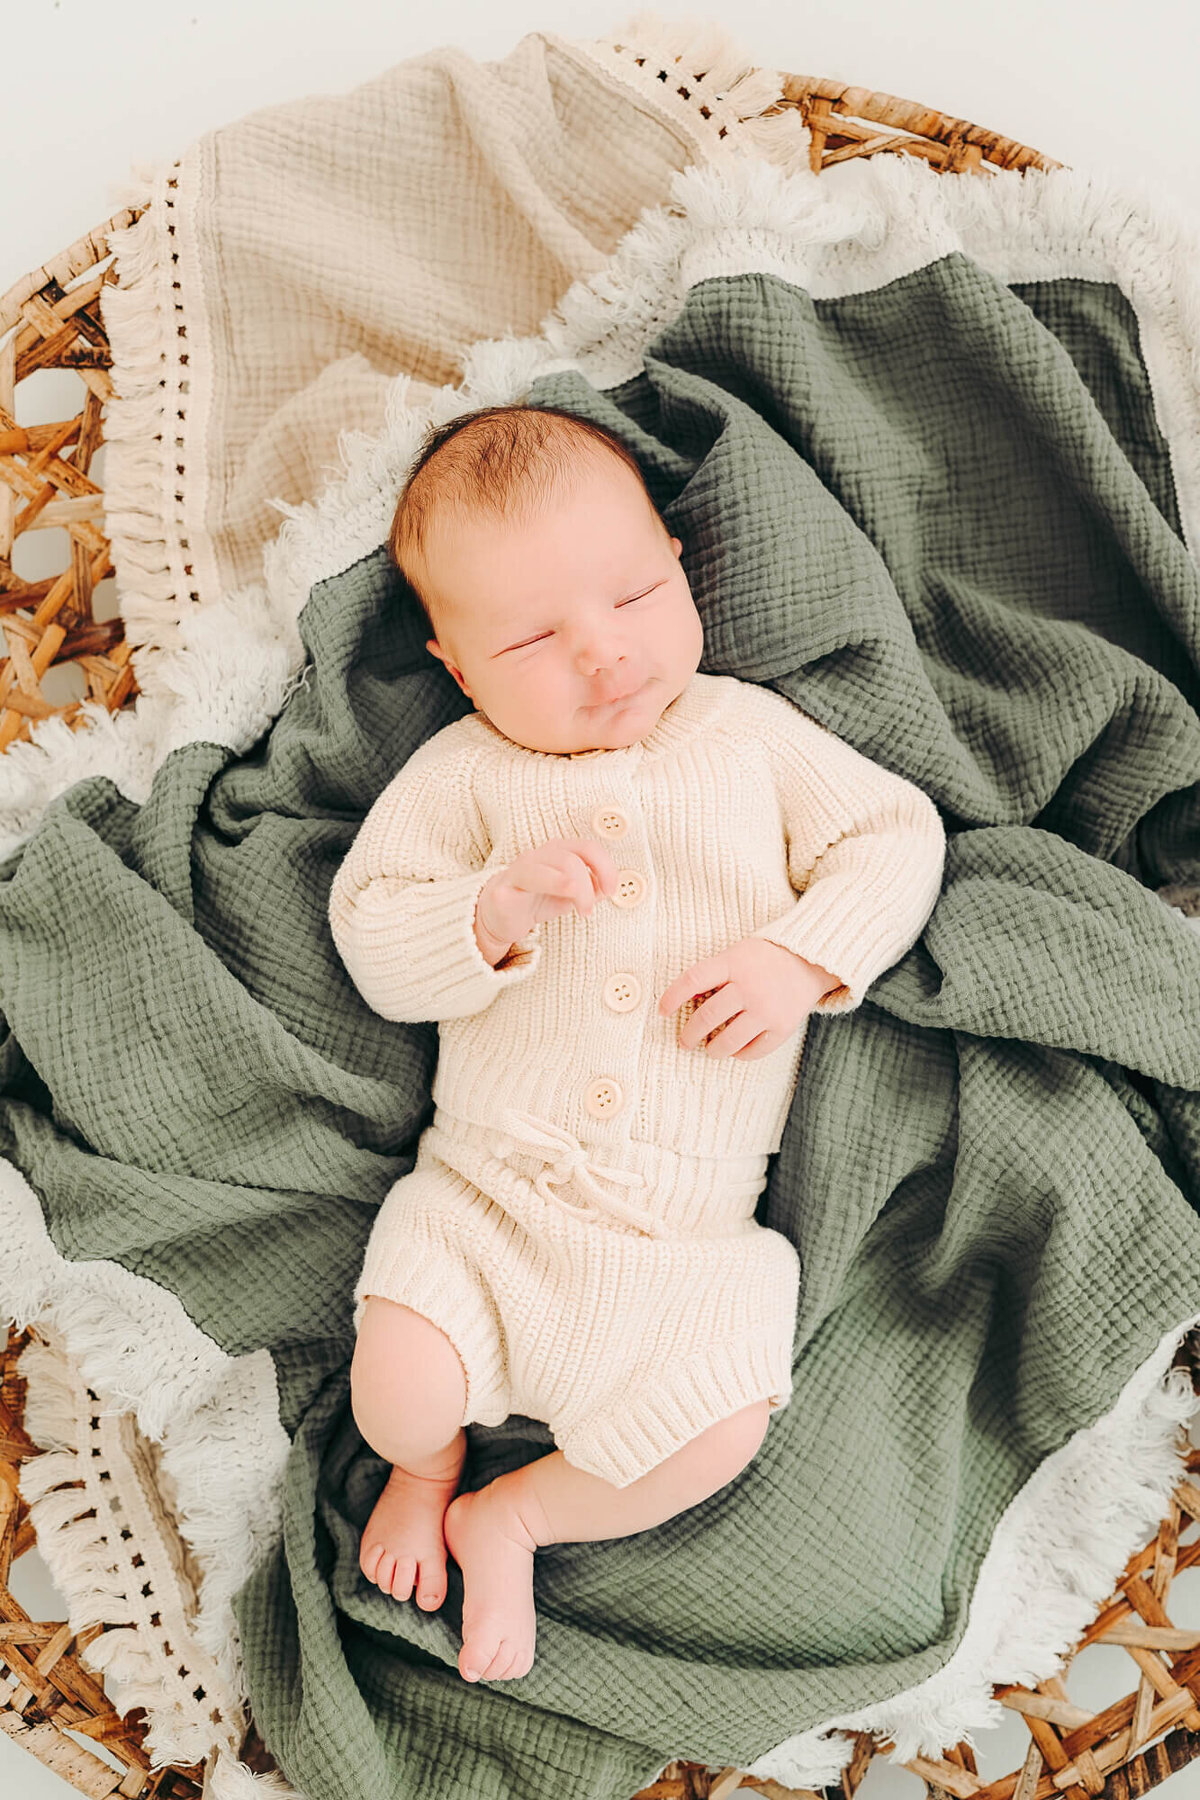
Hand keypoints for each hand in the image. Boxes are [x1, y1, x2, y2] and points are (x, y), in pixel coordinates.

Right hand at [477, 836, 619, 952]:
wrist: (497, 916)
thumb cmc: (535, 900)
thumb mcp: (570, 896)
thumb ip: (590, 889)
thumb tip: (607, 887)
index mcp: (557, 853)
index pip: (587, 847)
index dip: (605, 867)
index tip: (611, 889)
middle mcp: (538, 856)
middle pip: (571, 859)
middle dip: (588, 886)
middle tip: (589, 909)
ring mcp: (519, 870)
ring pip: (552, 865)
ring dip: (575, 888)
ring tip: (583, 910)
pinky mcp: (504, 888)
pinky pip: (527, 882)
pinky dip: (550, 888)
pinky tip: (554, 905)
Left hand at [658, 937, 843, 1061]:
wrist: (809, 960)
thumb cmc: (763, 959)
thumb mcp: (736, 954)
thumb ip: (714, 974)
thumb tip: (684, 1002)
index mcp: (733, 964)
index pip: (693, 980)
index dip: (672, 997)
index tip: (661, 1011)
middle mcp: (749, 987)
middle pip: (707, 1017)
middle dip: (689, 1034)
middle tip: (685, 1040)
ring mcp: (766, 1009)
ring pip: (728, 1041)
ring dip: (712, 1050)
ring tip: (709, 1049)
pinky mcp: (782, 1027)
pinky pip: (753, 1051)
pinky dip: (740, 1054)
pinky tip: (735, 1050)